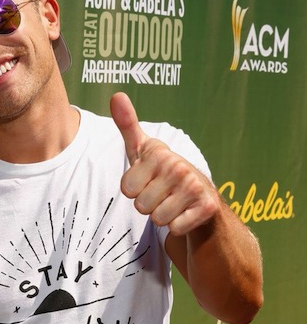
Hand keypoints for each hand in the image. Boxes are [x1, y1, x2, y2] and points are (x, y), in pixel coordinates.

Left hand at [110, 92, 219, 236]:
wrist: (200, 195)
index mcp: (159, 154)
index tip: (147, 182)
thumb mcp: (143, 150)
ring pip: (157, 219)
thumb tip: (116, 95)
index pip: (126, 189)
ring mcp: (195, 187)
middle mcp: (179, 167)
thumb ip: (128, 124)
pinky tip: (186, 213)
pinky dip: (178, 226)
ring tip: (172, 203)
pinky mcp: (207, 207)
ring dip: (162, 216)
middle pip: (140, 206)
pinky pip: (175, 228)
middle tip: (161, 195)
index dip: (133, 191)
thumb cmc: (163, 173)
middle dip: (148, 206)